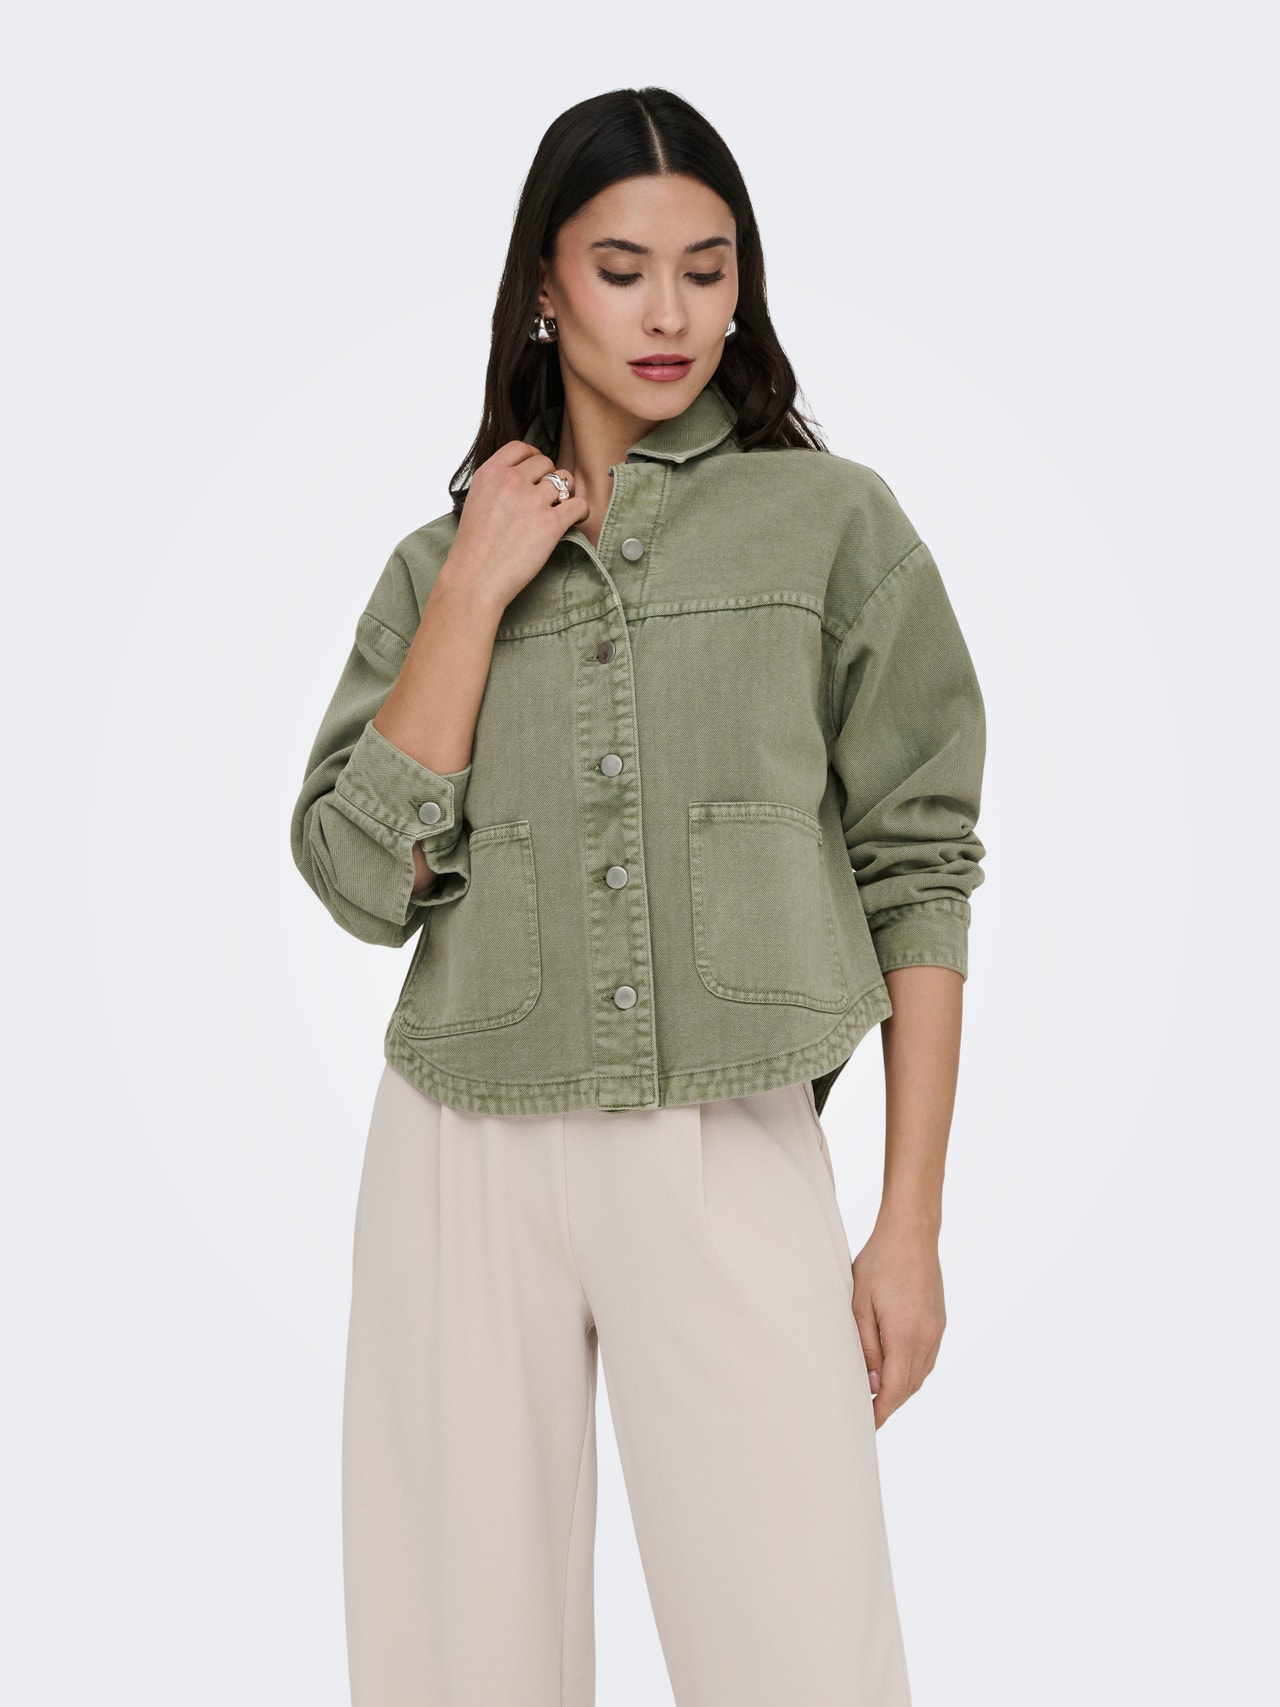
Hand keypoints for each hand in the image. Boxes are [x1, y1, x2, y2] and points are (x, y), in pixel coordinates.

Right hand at [447, 440, 590, 608]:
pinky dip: (581, 512)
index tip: (537, 470)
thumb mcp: (475, 501)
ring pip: (565, 481)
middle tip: (546, 497)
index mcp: (490, 473)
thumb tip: (520, 479)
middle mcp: (512, 481)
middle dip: (550, 477)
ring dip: (565, 494)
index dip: (533, 456)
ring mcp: (533, 501)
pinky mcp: (551, 523)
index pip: (520, 448)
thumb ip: (497, 484)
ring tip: (559, 509)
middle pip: (546, 463)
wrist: (475, 578)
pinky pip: (579, 505)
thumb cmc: (473, 549)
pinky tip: (574, 520)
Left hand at [849, 1222, 945, 1427]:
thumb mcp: (860, 1304)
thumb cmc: (879, 1262)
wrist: (912, 1234)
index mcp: (905, 1336)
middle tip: (866, 1417)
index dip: (879, 1412)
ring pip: (919, 1376)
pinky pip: (927, 1361)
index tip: (864, 1425)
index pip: (893, 1390)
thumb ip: (866, 1346)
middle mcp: (926, 1338)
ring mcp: (936, 1331)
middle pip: (908, 1388)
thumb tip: (872, 1383)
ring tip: (877, 1400)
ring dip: (900, 1392)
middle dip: (888, 1406)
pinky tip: (896, 1373)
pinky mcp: (939, 1323)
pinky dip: (911, 1374)